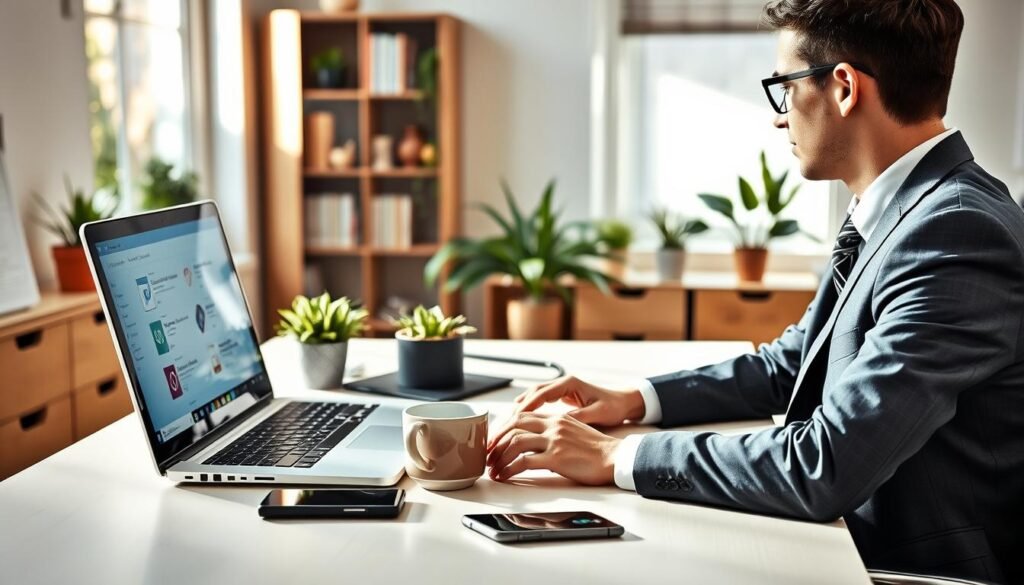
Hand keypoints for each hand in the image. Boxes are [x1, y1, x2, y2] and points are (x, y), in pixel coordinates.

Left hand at [486, 411, 620, 484]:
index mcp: (556, 417)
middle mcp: (553, 425)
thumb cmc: (597, 449)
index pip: (522, 417)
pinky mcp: (557, 458)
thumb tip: (535, 440)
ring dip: (499, 457)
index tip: (495, 441)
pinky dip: (510, 469)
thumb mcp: (573, 430)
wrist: (615, 458)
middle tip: (488, 455)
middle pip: (514, 426)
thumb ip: (554, 430)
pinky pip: (524, 462)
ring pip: (515, 443)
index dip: (504, 428)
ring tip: (494, 469)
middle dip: (496, 441)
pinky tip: (505, 475)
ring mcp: (554, 440)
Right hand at [512, 375, 644, 427]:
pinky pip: (540, 399)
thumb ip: (578, 417)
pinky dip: (529, 407)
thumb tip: (558, 424)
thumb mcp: (597, 414)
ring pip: (534, 395)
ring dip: (521, 407)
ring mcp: (562, 388)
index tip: (514, 419)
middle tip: (505, 423)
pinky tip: (519, 417)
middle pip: (533, 392)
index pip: (541, 394)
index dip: (526, 407)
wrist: (624, 402)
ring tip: (508, 422)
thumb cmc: (614, 407)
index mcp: (570, 384)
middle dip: (518, 407)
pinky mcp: (563, 395)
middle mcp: (563, 383)